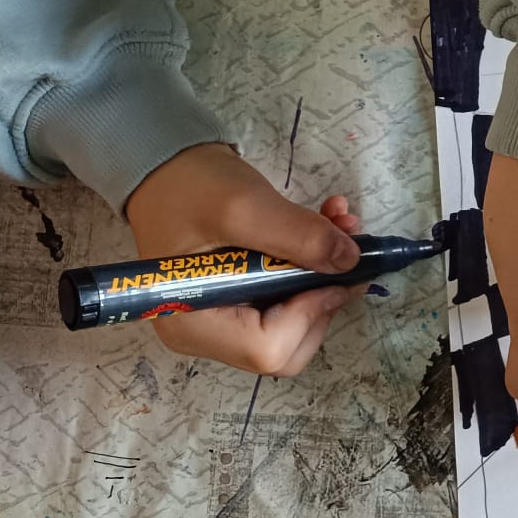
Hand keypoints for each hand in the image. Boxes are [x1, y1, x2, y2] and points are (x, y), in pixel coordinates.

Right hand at [126, 143, 363, 374]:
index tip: (336, 268)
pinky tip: (327, 229)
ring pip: (296, 325)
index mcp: (192, 325)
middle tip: (346, 245)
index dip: (310, 312)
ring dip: (326, 278)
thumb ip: (298, 236)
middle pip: (287, 347)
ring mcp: (224, 322)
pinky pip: (289, 302)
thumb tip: (349, 263)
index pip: (267, 348)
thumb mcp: (244, 206)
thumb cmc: (189, 188)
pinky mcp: (242, 303)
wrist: (168, 168)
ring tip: (340, 227)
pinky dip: (315, 270)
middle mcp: (205, 335)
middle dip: (324, 297)